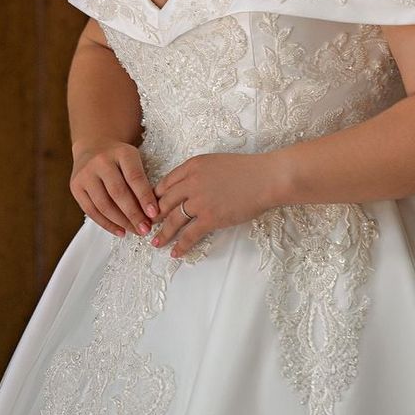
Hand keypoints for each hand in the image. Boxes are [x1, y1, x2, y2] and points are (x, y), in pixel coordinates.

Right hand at [69, 140, 158, 237]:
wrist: (94, 145)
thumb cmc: (120, 158)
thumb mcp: (134, 159)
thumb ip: (142, 181)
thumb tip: (152, 213)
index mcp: (121, 152)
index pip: (135, 177)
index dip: (145, 197)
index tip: (154, 214)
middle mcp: (101, 161)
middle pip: (118, 193)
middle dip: (134, 214)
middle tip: (146, 229)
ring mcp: (85, 174)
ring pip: (104, 205)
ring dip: (121, 222)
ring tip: (135, 231)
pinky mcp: (75, 187)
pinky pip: (91, 211)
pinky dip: (107, 224)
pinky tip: (120, 231)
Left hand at [150, 151, 278, 257]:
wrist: (265, 178)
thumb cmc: (246, 169)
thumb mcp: (215, 162)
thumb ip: (198, 173)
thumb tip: (187, 188)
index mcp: (192, 166)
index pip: (165, 183)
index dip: (156, 197)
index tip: (152, 207)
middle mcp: (191, 182)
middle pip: (165, 202)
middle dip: (154, 216)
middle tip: (148, 226)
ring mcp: (199, 201)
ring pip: (173, 220)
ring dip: (163, 233)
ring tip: (156, 243)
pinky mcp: (210, 218)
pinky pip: (189, 235)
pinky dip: (181, 245)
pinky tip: (175, 253)